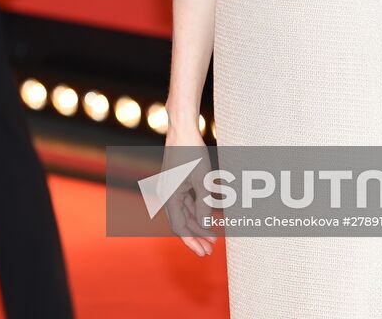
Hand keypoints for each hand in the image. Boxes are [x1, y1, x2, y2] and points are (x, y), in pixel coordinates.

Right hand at [163, 122, 219, 255]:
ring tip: (213, 236)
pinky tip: (211, 215)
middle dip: (197, 236)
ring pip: (186, 212)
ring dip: (199, 223)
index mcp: (169, 197)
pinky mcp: (178, 181)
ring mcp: (172, 188)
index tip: (205, 251)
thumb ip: (204, 203)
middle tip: (211, 249)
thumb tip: (207, 225)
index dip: (193, 241)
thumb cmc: (191, 151)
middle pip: (182, 222)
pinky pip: (188, 201)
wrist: (183, 128)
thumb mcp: (202, 179)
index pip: (180, 227)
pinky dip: (199, 209)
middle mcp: (167, 195)